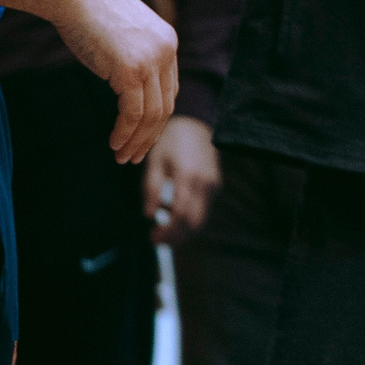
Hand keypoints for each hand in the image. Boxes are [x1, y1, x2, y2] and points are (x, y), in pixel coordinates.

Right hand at [53, 0, 178, 162]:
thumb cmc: (89, 13)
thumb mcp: (122, 36)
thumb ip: (133, 58)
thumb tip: (129, 87)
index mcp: (168, 42)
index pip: (170, 91)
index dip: (157, 119)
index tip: (142, 136)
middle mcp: (166, 52)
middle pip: (165, 107)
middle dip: (150, 136)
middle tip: (135, 156)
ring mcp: (150, 61)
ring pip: (151, 115)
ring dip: (137, 140)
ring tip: (122, 157)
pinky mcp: (130, 70)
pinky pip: (133, 113)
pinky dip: (125, 133)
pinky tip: (114, 143)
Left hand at [143, 114, 220, 244]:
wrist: (195, 123)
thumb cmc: (171, 141)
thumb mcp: (154, 162)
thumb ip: (151, 190)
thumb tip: (149, 216)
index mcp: (188, 177)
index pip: (180, 214)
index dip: (167, 231)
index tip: (153, 238)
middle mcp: (205, 183)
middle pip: (194, 222)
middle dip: (176, 237)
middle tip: (157, 241)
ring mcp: (213, 185)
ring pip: (201, 219)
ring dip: (183, 231)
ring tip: (164, 234)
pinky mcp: (215, 185)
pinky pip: (204, 209)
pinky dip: (190, 219)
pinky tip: (174, 217)